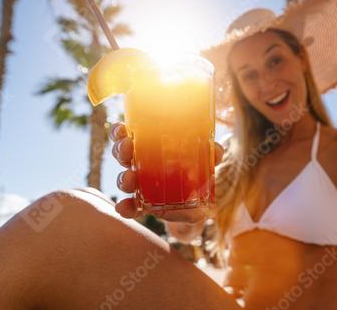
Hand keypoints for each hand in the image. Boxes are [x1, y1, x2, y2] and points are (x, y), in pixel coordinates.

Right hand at [109, 122, 223, 222]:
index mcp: (149, 149)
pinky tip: (123, 207)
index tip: (122, 128)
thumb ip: (212, 154)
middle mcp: (141, 166)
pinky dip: (125, 207)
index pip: (129, 136)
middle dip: (121, 150)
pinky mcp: (144, 206)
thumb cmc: (197, 176)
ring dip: (122, 178)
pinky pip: (130, 207)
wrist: (199, 206)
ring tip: (129, 178)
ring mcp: (141, 187)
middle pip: (123, 155)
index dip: (121, 132)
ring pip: (124, 179)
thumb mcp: (206, 162)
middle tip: (127, 149)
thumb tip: (216, 149)